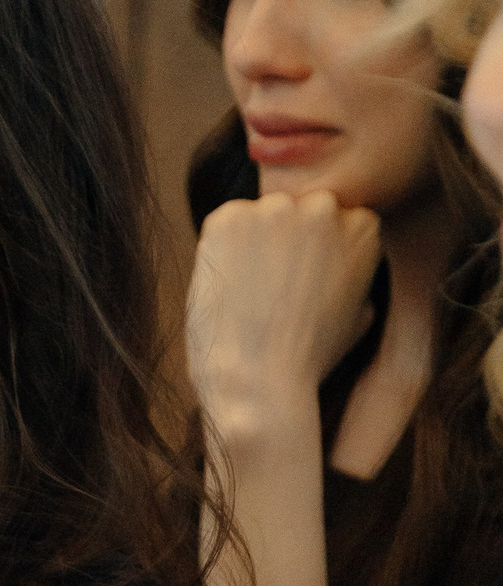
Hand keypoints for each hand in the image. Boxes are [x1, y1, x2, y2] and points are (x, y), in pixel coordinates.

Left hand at [188, 192, 380, 436]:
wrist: (261, 379)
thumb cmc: (309, 358)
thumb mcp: (358, 316)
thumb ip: (355, 274)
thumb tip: (347, 261)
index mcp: (364, 226)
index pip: (329, 218)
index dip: (310, 253)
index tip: (301, 284)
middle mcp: (324, 206)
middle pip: (294, 209)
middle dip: (282, 240)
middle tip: (272, 288)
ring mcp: (276, 207)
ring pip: (258, 216)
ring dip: (251, 244)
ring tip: (251, 293)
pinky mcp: (228, 215)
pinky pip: (223, 225)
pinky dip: (220, 250)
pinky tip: (230, 287)